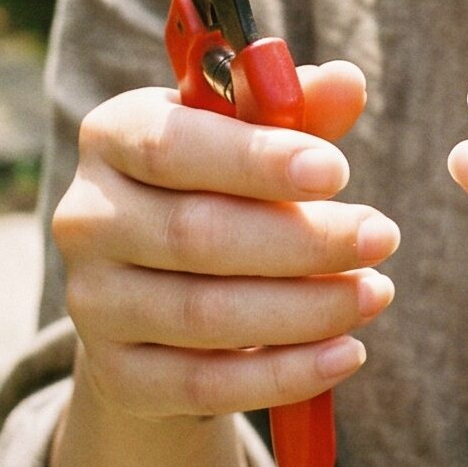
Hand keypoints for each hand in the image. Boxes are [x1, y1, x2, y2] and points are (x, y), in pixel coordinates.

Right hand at [55, 60, 400, 421]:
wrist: (158, 287)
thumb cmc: (218, 184)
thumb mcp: (250, 135)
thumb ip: (294, 106)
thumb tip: (346, 81)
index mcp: (113, 135)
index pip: (173, 145)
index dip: (257, 160)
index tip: (338, 171)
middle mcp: (86, 217)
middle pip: (196, 235)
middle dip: (303, 239)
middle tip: (381, 236)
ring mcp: (92, 302)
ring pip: (205, 314)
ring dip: (304, 309)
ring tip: (375, 292)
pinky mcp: (116, 375)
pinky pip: (204, 385)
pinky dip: (283, 374)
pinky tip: (346, 353)